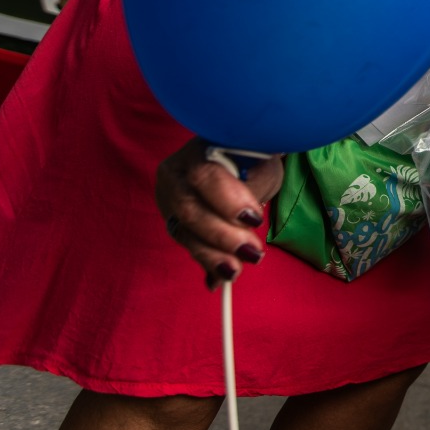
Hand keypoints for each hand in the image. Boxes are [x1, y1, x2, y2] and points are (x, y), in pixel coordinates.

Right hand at [155, 137, 283, 287]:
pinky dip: (207, 261)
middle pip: (189, 209)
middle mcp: (175, 173)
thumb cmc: (250, 155)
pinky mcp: (174, 220)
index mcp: (197, 149)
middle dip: (221, 236)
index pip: (204, 175)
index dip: (227, 200)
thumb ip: (252, 185)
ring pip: (184, 231)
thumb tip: (248, 219)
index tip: (254, 219)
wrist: (233, 156)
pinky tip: (218, 280)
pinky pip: (188, 244)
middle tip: (252, 253)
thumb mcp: (260, 162)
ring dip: (211, 255)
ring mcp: (168, 198)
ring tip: (235, 272)